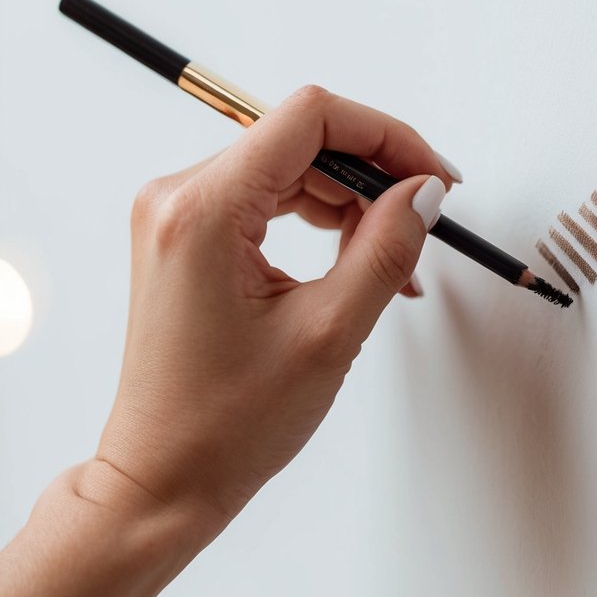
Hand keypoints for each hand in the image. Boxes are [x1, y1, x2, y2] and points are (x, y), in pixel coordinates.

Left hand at [91, 85, 455, 546]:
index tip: (432, 176)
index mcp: (202, 211)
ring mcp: (177, 216)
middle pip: (300, 139)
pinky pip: (265, 199)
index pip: (309, 118)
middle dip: (372, 175)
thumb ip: (384, 248)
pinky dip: (316, 220)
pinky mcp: (186, 237)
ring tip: (394, 263)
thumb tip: (424, 192)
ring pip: (287, 168)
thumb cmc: (225, 425)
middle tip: (425, 223)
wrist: (163, 478)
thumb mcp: (329, 333)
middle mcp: (178, 198)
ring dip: (348, 203)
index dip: (385, 136)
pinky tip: (355, 261)